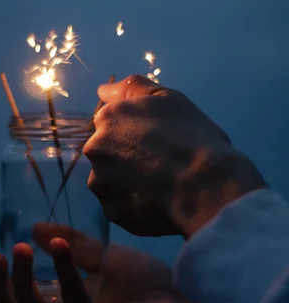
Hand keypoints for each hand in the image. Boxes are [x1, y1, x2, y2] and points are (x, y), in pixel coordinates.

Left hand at [83, 75, 265, 237]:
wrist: (206, 186)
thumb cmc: (192, 137)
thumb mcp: (168, 99)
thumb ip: (132, 89)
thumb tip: (104, 90)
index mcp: (107, 119)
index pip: (113, 124)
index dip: (136, 133)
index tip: (158, 141)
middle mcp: (96, 150)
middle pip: (108, 153)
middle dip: (128, 158)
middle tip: (161, 164)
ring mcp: (102, 184)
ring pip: (111, 182)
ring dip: (128, 183)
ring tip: (160, 186)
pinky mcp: (112, 213)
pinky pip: (121, 207)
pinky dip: (135, 206)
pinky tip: (158, 202)